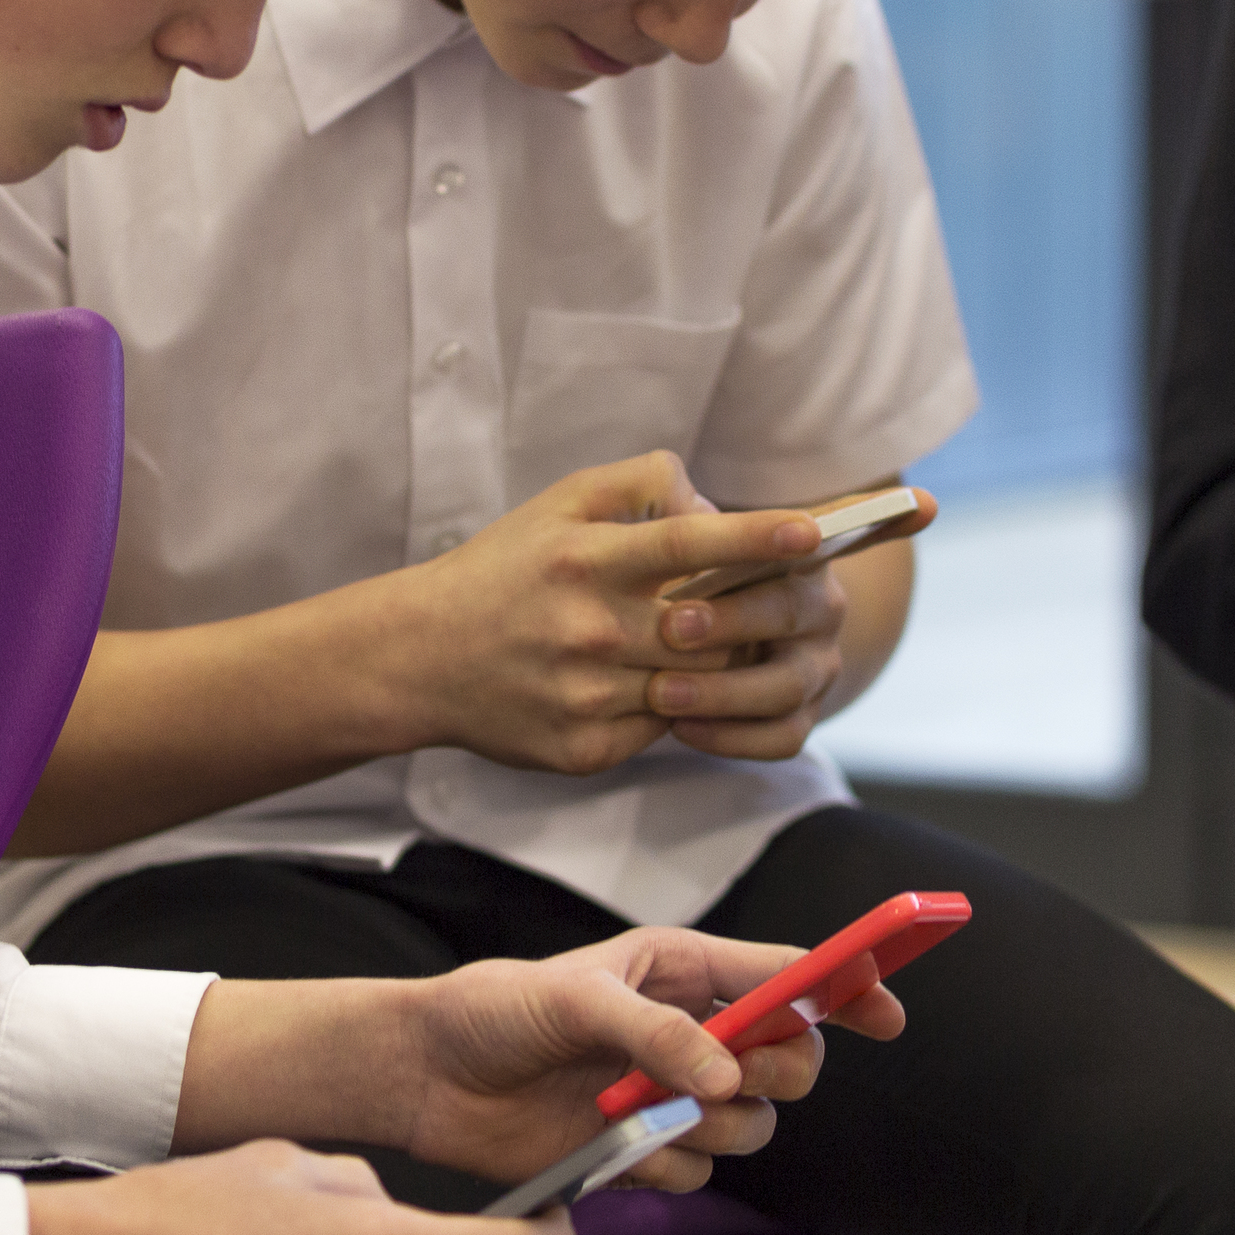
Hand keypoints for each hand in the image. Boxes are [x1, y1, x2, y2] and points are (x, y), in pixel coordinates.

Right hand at [380, 453, 818, 775]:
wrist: (421, 657)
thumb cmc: (503, 569)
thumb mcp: (559, 503)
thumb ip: (640, 484)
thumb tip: (710, 508)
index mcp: (585, 560)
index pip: (688, 544)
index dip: (756, 537)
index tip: (814, 532)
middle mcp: (589, 630)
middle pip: (709, 629)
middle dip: (741, 617)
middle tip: (752, 603)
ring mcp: (588, 697)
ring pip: (694, 685)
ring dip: (707, 665)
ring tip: (686, 642)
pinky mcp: (584, 750)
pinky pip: (660, 731)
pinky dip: (663, 706)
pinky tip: (630, 684)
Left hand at [386, 928, 905, 1193]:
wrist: (432, 1076)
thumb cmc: (494, 1009)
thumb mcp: (573, 998)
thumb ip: (656, 1033)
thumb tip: (725, 1080)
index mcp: (684, 969)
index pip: (789, 976)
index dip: (848, 987)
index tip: (888, 1010)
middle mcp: (691, 1030)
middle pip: (789, 1059)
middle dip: (775, 1073)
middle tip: (724, 1079)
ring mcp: (671, 1093)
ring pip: (751, 1124)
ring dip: (714, 1128)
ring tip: (644, 1113)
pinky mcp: (646, 1148)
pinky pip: (699, 1171)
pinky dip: (668, 1166)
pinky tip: (615, 1145)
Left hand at [654, 490, 938, 759]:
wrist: (666, 649)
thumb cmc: (672, 578)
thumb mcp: (674, 539)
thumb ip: (683, 518)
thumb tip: (685, 512)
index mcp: (799, 549)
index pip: (848, 523)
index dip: (882, 515)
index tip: (921, 504)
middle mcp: (821, 606)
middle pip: (789, 611)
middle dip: (731, 619)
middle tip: (671, 624)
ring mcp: (816, 667)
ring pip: (784, 685)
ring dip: (720, 691)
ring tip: (660, 691)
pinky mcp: (799, 719)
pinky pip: (779, 737)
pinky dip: (728, 737)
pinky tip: (680, 727)